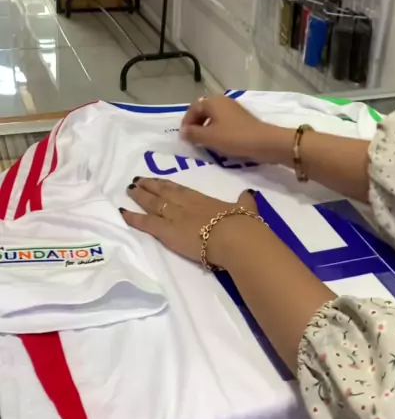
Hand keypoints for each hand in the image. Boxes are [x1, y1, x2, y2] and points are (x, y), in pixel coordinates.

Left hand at [121, 177, 257, 267]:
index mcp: (201, 199)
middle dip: (149, 187)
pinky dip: (133, 218)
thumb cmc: (241, 224)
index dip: (166, 185)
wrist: (234, 237)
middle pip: (162, 193)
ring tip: (129, 190)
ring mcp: (173, 216)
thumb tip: (248, 195)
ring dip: (139, 197)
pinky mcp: (166, 231)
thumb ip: (244, 201)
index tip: (156, 181)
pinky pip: (146, 223)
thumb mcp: (245, 208)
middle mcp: (184, 204)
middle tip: (136, 181)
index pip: (179, 189)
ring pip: (152, 204)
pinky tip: (123, 213)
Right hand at [180, 96, 279, 160]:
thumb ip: (193, 133)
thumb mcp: (209, 137)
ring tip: (203, 143)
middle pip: (203, 111)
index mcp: (213, 102)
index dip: (186, 122)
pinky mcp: (242, 119)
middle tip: (192, 140)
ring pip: (214, 117)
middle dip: (195, 125)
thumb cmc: (234, 137)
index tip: (184, 137)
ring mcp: (234, 110)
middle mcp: (223, 102)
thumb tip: (183, 132)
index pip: (193, 108)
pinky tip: (218, 143)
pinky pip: (223, 123)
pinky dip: (217, 131)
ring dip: (206, 129)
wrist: (265, 143)